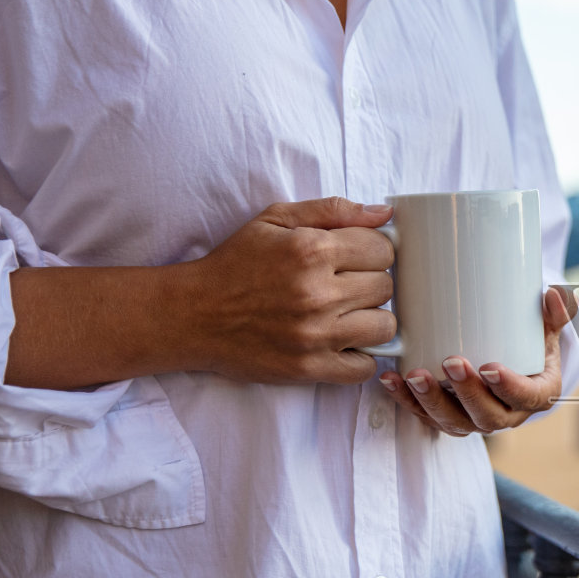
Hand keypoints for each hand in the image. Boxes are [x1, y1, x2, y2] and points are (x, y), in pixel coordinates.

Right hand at [183, 196, 395, 384]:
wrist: (192, 313)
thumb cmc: (236, 263)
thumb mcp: (275, 219)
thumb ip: (333, 210)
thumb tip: (384, 213)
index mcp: (311, 250)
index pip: (383, 250)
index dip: (373, 251)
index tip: (356, 258)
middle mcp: (317, 293)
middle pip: (386, 287)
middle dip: (370, 282)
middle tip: (345, 285)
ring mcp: (315, 335)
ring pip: (385, 327)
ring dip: (371, 319)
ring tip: (347, 313)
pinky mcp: (309, 368)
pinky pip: (365, 367)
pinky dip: (359, 356)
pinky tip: (341, 342)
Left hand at [379, 286, 578, 435]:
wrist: (511, 363)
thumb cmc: (530, 344)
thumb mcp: (547, 330)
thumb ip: (555, 313)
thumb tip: (555, 294)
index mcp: (537, 395)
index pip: (526, 398)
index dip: (509, 388)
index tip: (491, 368)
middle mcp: (506, 415)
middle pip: (487, 416)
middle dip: (466, 392)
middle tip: (450, 362)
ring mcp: (475, 420)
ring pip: (453, 422)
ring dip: (431, 401)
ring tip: (413, 375)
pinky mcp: (450, 418)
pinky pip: (427, 417)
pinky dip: (406, 401)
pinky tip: (392, 379)